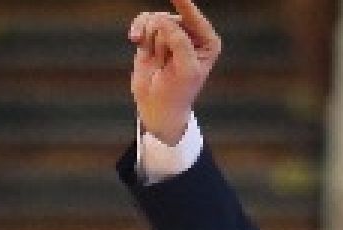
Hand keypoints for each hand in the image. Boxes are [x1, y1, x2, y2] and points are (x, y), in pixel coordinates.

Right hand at [129, 0, 221, 145]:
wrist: (157, 106)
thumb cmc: (177, 91)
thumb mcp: (186, 69)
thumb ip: (179, 42)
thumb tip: (163, 20)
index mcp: (207, 41)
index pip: (194, 18)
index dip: (183, 3)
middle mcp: (191, 33)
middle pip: (170, 20)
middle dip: (162, 40)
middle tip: (164, 62)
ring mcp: (171, 31)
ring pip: (154, 19)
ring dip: (150, 40)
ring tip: (155, 59)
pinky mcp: (153, 34)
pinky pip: (142, 20)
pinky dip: (138, 30)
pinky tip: (135, 40)